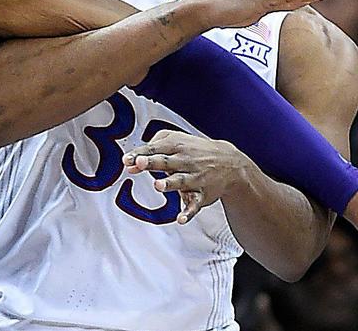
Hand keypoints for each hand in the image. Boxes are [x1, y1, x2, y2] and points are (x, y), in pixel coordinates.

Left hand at [122, 129, 251, 223]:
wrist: (230, 164)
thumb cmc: (194, 150)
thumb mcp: (176, 139)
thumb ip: (153, 146)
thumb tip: (132, 162)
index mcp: (177, 146)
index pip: (155, 149)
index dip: (140, 154)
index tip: (127, 160)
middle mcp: (185, 161)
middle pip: (166, 162)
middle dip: (152, 162)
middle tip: (139, 163)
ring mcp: (195, 178)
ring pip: (180, 181)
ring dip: (169, 184)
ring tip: (158, 185)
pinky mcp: (202, 195)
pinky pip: (194, 205)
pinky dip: (188, 212)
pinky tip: (180, 219)